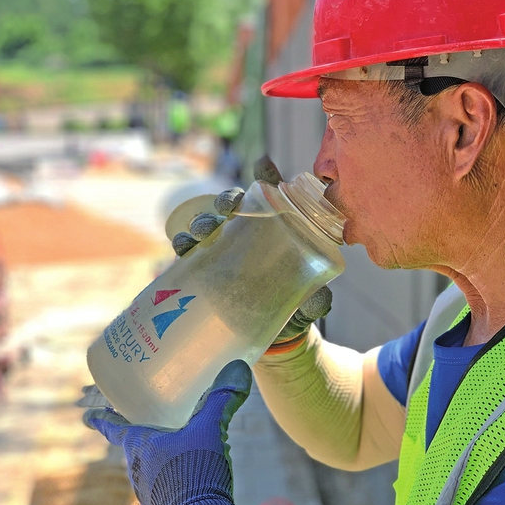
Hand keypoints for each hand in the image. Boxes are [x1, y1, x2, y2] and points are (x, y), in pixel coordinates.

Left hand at [83, 360, 250, 504]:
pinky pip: (161, 480)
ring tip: (176, 441)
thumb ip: (221, 398)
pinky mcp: (161, 502)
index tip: (87, 415)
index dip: (101, 419)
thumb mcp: (211, 429)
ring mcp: (148, 488)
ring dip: (157, 451)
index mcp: (139, 445)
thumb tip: (237, 367)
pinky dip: (170, 469)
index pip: (113, 428)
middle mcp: (138, 467)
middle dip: (138, 431)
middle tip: (144, 418)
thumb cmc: (196, 472)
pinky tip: (188, 466)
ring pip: (148, 463)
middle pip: (132, 445)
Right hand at [169, 156, 331, 353]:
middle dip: (226, 200)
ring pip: (209, 226)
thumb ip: (317, 302)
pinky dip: (183, 244)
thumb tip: (321, 301)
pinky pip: (190, 253)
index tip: (263, 168)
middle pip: (233, 207)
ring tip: (202, 230)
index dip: (266, 177)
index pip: (271, 198)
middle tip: (226, 208)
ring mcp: (225, 253)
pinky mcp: (206, 272)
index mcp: (276, 232)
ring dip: (203, 221)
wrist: (277, 336)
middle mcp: (248, 236)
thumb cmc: (299, 307)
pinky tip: (182, 244)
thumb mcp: (312, 302)